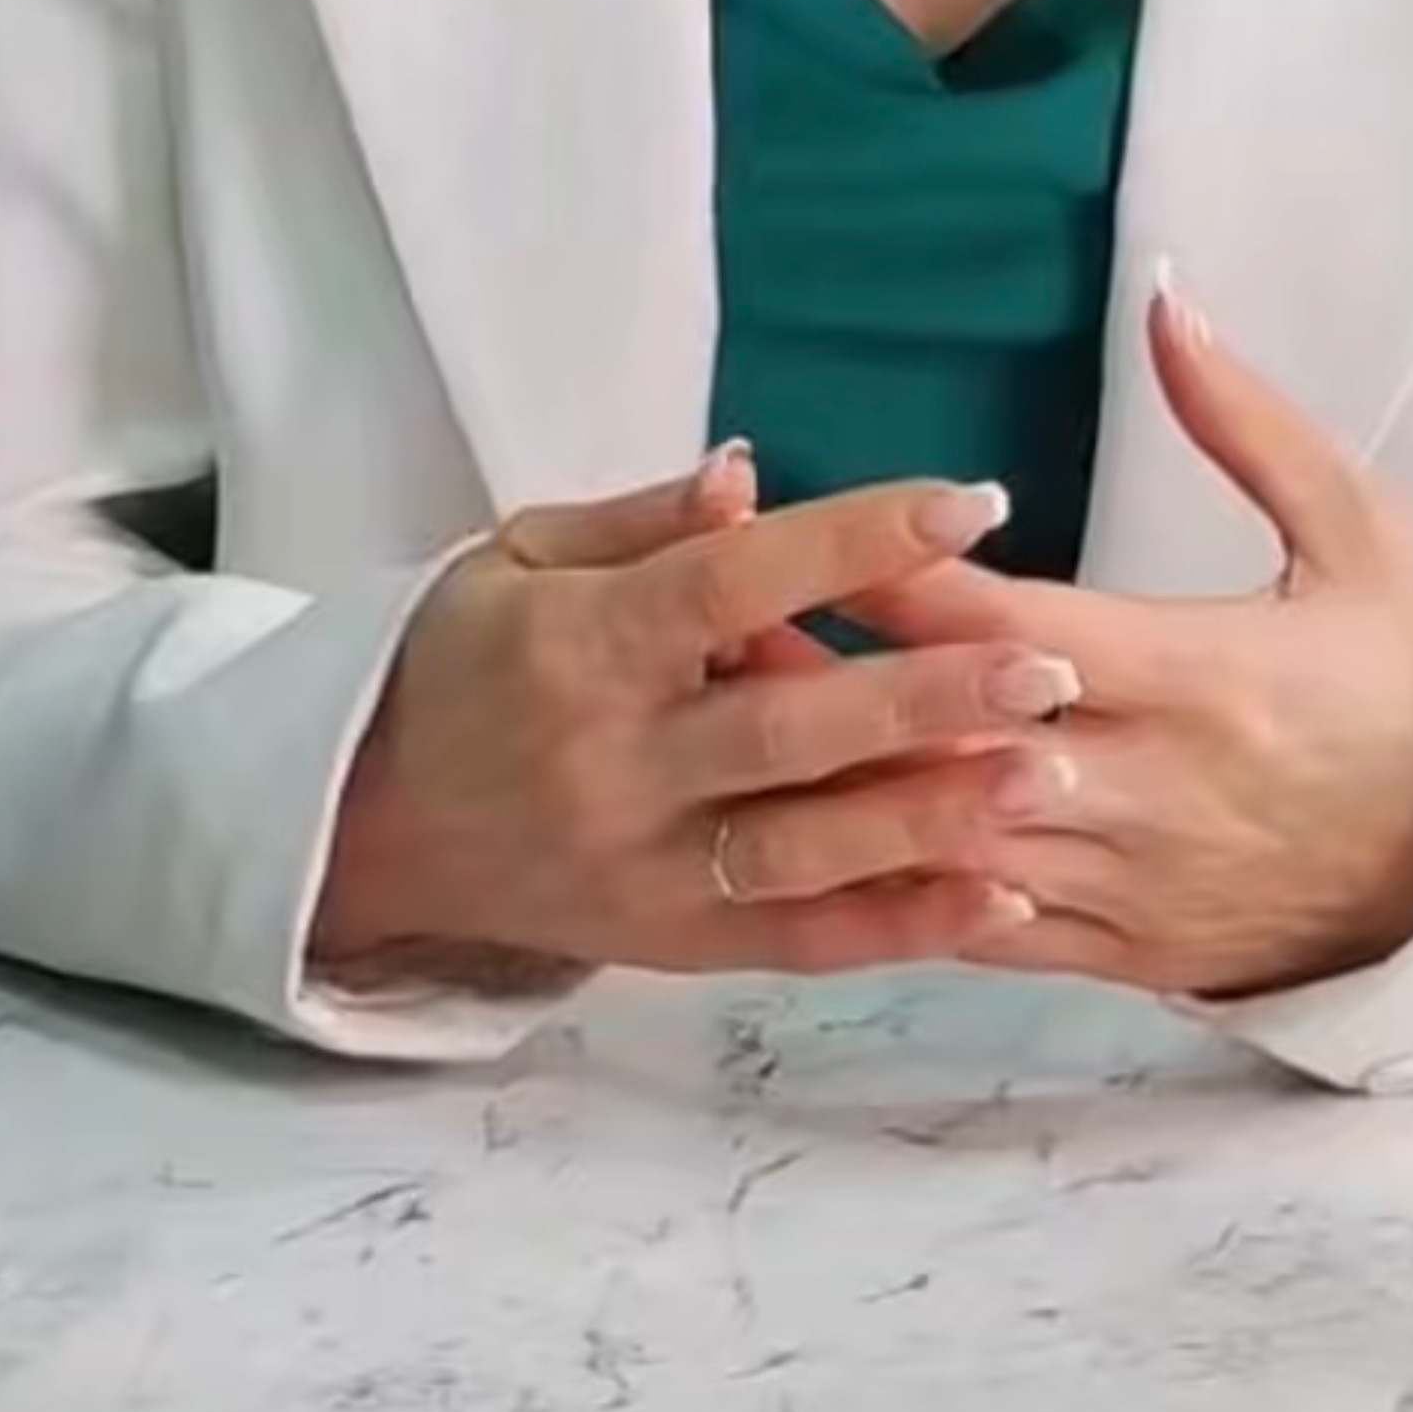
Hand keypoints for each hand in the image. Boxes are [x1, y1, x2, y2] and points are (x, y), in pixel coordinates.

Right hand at [309, 446, 1085, 987]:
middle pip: (788, 730)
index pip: (729, 586)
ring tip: (1050, 778)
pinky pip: (799, 942)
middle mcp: (615, 762)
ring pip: (806, 849)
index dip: (849, 544)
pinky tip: (1003, 901)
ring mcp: (642, 864)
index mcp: (578, 645)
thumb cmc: (452, 665)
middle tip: (1050, 667)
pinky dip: (903, 928)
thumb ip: (639, 522)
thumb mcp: (512, 561)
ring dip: (934, 819)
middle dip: (926, 699)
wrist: (362, 824)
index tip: (967, 505)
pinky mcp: (669, 941)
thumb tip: (745, 470)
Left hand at [798, 279, 1412, 1005]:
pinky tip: (813, 852)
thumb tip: (1167, 301)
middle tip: (712, 631)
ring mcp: (1132, 884)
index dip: (892, 576)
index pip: (1005, 622)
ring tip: (730, 735)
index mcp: (1200, 675)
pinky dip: (893, 893)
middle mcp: (1150, 788)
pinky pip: (983, 934)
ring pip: (944, 845)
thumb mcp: (1364, 537)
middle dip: (824, 685)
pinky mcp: (1128, 956)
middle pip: (945, 739)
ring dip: (836, 794)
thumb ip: (1249, 424)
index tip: (797, 526)